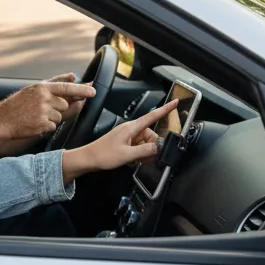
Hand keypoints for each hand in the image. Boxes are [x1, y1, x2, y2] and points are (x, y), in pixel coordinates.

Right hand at [0, 78, 96, 140]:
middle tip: (41, 109)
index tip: (93, 91)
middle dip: (57, 108)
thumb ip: (54, 82)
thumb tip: (73, 75)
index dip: (81, 89)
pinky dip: (46, 126)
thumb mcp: (33, 89)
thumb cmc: (17, 105)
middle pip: (64, 104)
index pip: (66, 87)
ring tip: (35, 116)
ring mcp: (43, 112)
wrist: (2, 121)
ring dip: (51, 118)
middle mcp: (43, 98)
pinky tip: (34, 123)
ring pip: (59, 116)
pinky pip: (53, 126)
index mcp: (41, 87)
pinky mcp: (42, 125)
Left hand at [60, 100, 177, 182]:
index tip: (175, 103)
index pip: (152, 116)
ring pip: (145, 142)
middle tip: (148, 159)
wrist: (88, 159)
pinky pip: (138, 146)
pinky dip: (140, 154)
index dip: (165, 110)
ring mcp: (127, 136)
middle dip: (153, 146)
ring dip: (146, 152)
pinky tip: (135, 161)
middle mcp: (130, 129)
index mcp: (131, 127)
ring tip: (138, 161)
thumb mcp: (127, 155)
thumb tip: (159, 147)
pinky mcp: (124, 142)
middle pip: (151, 135)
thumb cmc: (104, 155)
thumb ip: (145, 151)